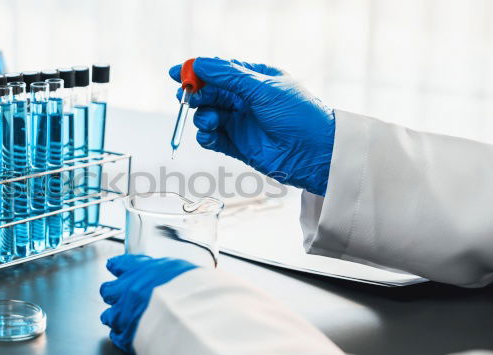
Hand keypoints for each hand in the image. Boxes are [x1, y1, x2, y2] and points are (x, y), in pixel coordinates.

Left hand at [99, 254, 197, 354]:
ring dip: (113, 316)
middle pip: (108, 290)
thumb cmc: (189, 290)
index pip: (121, 264)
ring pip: (108, 316)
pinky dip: (120, 336)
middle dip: (111, 292)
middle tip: (115, 294)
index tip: (113, 265)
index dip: (116, 265)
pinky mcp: (127, 337)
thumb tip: (168, 273)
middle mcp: (126, 291)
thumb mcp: (181, 269)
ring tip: (118, 318)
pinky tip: (125, 336)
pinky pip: (117, 337)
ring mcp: (124, 315)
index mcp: (139, 270)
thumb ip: (167, 271)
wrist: (186, 316)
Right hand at [170, 57, 335, 194]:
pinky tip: (209, 135)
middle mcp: (246, 100)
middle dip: (195, 94)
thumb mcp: (262, 88)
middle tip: (186, 97)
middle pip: (209, 93)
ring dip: (203, 116)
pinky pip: (213, 138)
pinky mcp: (238, 146)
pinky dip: (206, 136)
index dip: (197, 71)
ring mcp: (241, 123)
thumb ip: (228, 76)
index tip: (177, 73)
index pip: (219, 71)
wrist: (315, 153)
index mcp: (255, 79)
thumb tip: (199, 64)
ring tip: (211, 120)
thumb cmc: (298, 114)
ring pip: (208, 115)